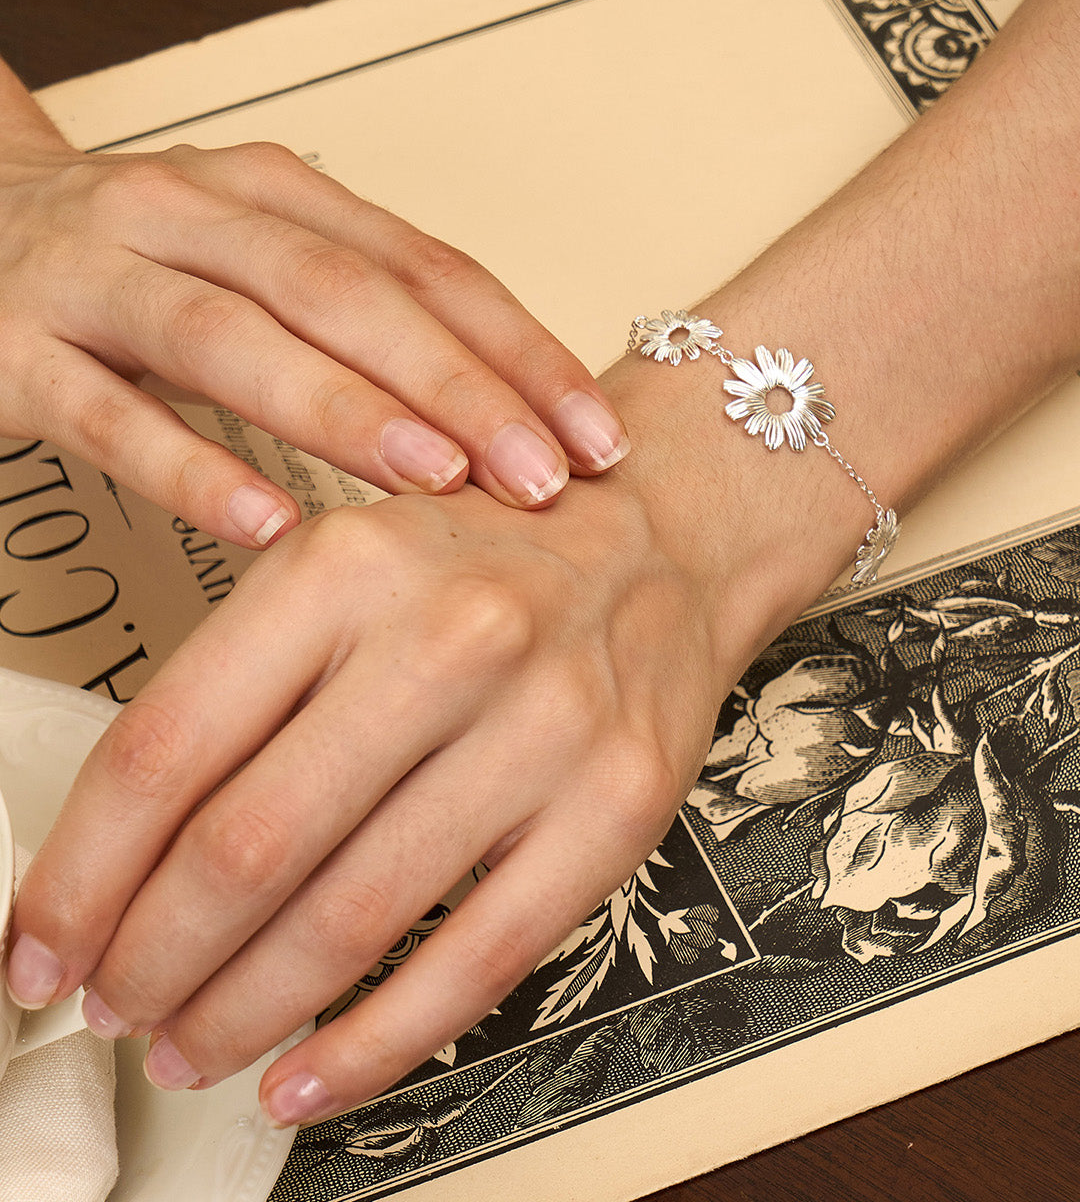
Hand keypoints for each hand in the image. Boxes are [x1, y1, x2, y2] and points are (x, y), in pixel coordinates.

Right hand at [0, 126, 627, 545]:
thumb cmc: (137, 259)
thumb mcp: (258, 256)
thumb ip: (364, 316)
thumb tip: (509, 411)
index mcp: (272, 193)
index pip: (423, 267)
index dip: (518, 350)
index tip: (595, 436)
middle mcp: (189, 215)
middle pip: (345, 295)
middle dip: (456, 386)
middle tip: (543, 476)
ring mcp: (96, 277)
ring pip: (235, 340)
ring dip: (345, 412)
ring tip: (436, 486)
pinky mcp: (14, 352)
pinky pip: (111, 415)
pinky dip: (194, 468)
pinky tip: (270, 525)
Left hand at [8, 472, 741, 1124]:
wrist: (663, 538)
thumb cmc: (487, 560)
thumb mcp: (344, 568)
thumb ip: (239, 687)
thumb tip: (124, 854)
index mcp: (343, 566)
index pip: (168, 747)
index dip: (82, 874)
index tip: (43, 946)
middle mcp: (445, 639)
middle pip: (247, 847)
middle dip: (152, 961)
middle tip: (116, 1008)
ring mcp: (541, 728)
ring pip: (350, 919)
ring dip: (242, 1012)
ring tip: (193, 1042)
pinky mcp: (614, 809)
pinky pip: (474, 963)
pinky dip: (373, 1044)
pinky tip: (310, 1074)